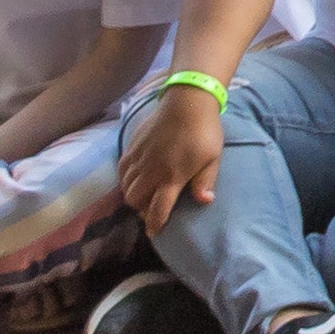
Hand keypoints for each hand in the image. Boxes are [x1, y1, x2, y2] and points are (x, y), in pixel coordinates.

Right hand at [119, 88, 226, 224]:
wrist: (187, 101)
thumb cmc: (205, 131)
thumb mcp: (213, 158)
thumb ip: (205, 181)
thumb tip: (204, 202)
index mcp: (172, 177)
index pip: (158, 209)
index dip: (155, 224)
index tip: (154, 232)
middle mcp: (151, 171)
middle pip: (135, 200)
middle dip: (142, 209)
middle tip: (153, 207)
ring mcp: (139, 158)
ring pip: (126, 186)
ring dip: (133, 195)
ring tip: (145, 194)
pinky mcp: (132, 146)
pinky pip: (121, 170)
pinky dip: (125, 179)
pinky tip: (134, 178)